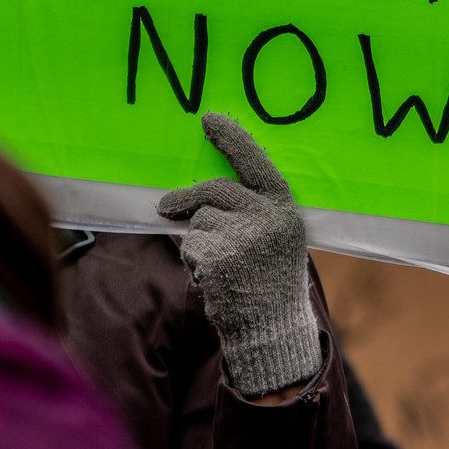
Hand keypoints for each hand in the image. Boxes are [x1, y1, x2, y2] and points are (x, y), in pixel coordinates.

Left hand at [158, 113, 320, 398]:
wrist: (271, 329)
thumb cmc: (269, 279)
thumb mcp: (274, 237)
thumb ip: (250, 209)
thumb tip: (200, 192)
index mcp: (284, 208)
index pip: (256, 163)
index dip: (232, 139)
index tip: (207, 119)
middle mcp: (266, 218)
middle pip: (213, 190)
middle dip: (186, 199)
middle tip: (165, 206)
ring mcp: (242, 238)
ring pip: (197, 222)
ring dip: (198, 241)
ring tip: (223, 265)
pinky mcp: (218, 258)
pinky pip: (190, 247)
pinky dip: (194, 262)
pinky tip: (215, 279)